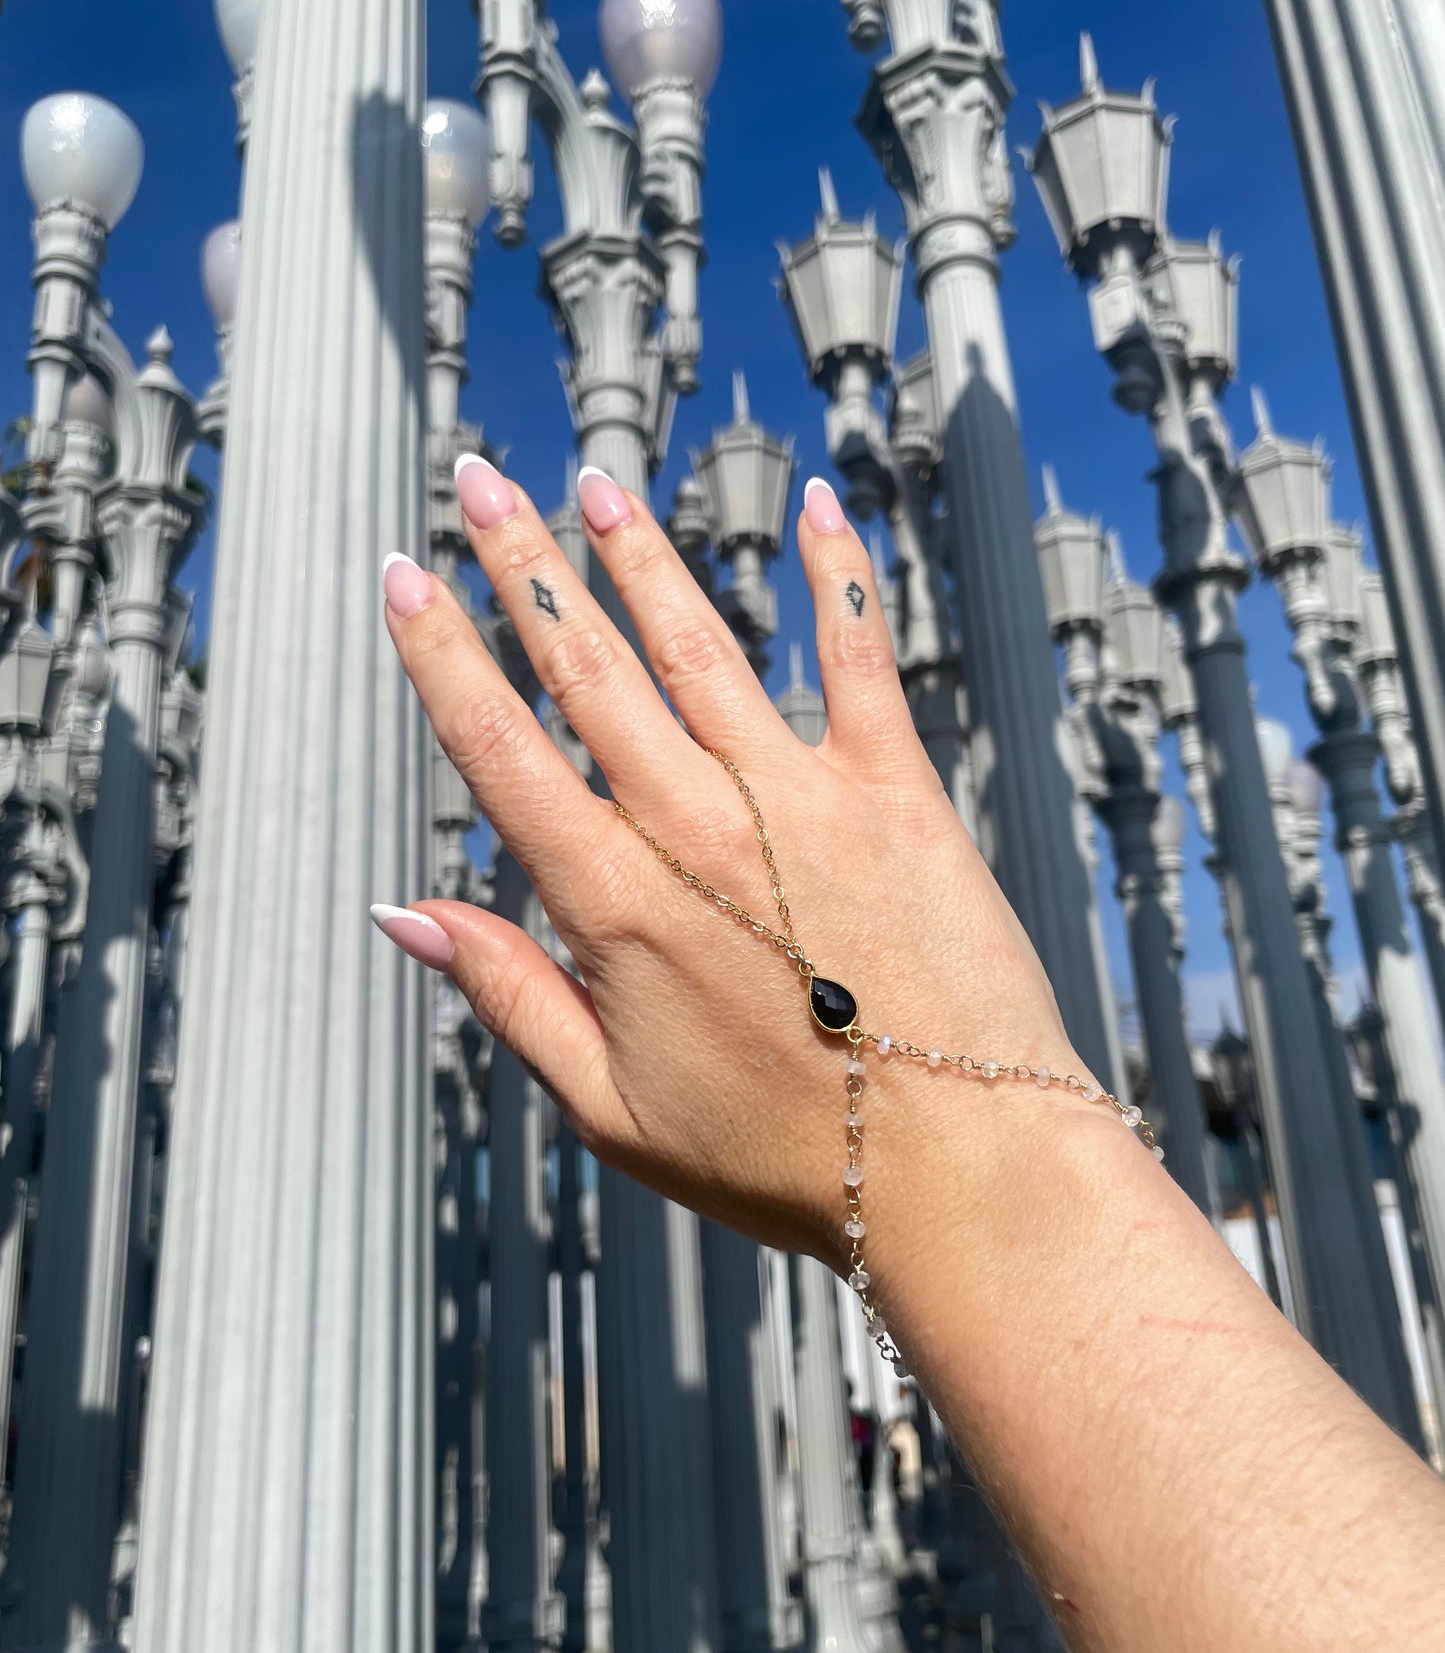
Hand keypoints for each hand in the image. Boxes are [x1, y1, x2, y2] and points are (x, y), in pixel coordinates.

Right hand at [378, 459, 1094, 1268]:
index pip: (499, 749)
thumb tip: (404, 914)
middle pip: (585, 669)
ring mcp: (801, 799)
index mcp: (617, 903)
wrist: (957, 1172)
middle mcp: (698, 827)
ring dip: (640, 558)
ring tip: (597, 485)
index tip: (404, 577)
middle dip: (521, 564)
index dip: (440, 654)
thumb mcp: (611, 1108)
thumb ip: (508, 996)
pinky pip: (860, 660)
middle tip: (479, 480)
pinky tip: (821, 506)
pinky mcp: (897, 793)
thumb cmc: (781, 1157)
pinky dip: (839, 580)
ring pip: (698, 646)